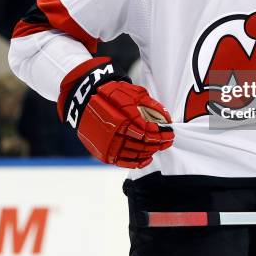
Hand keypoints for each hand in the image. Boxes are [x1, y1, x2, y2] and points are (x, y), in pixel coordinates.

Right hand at [57, 58, 174, 167]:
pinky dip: (136, 162)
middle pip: (143, 144)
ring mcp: (107, 144)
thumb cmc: (113, 93)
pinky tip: (147, 158)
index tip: (170, 133)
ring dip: (149, 152)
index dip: (161, 135)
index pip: (148, 132)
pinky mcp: (103, 151)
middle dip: (158, 144)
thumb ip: (151, 106)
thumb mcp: (134, 93)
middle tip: (168, 141)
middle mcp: (114, 134)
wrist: (85, 98)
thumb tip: (167, 118)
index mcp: (123, 119)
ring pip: (134, 154)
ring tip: (159, 147)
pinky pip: (122, 161)